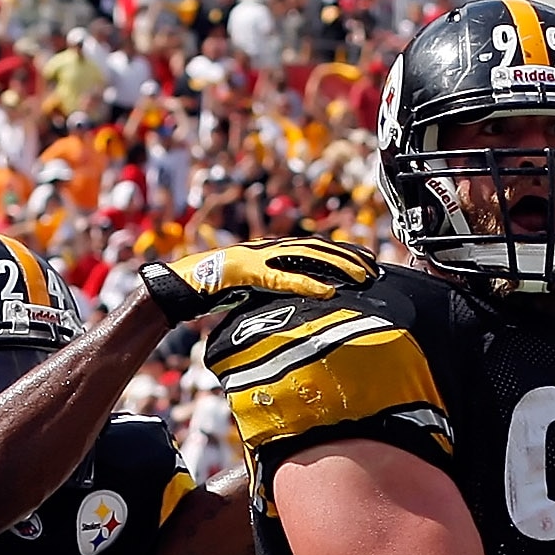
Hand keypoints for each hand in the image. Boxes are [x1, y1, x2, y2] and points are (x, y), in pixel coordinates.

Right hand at [141, 236, 378, 323]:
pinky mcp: (248, 271)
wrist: (181, 285)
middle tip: (374, 269)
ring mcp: (258, 257)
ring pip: (305, 258)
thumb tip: (297, 305)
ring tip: (361, 278)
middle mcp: (268, 248)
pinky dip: (306, 285)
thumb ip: (274, 291)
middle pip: (316, 249)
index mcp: (270, 251)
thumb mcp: (251, 289)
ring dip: (336, 267)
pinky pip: (282, 278)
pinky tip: (327, 292)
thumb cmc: (214, 291)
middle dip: (347, 257)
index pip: (313, 249)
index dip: (341, 254)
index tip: (366, 263)